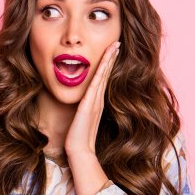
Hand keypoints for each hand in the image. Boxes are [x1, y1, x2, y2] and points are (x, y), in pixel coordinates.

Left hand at [65, 40, 119, 157]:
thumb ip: (83, 110)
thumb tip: (81, 104)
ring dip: (109, 60)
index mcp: (96, 103)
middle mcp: (98, 100)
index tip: (111, 52)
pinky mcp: (89, 105)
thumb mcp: (80, 119)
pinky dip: (101, 71)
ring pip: (103, 76)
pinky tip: (105, 61)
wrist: (79, 150)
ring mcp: (95, 102)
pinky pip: (96, 84)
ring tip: (114, 46)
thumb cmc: (78, 138)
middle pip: (106, 74)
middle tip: (116, 43)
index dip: (107, 65)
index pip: (103, 79)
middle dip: (111, 58)